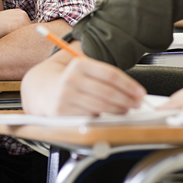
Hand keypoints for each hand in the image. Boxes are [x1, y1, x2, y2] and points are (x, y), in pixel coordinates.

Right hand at [27, 56, 146, 115]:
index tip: (140, 93)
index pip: (111, 75)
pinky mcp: (62, 112)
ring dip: (117, 110)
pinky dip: (101, 117)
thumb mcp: (84, 69)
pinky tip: (107, 116)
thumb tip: (133, 89)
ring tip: (125, 110)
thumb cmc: (70, 81)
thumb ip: (104, 74)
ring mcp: (65, 96)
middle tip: (136, 104)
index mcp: (79, 65)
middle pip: (108, 92)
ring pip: (100, 106)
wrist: (42, 90)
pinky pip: (89, 116)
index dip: (129, 85)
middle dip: (126, 100)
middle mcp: (70, 79)